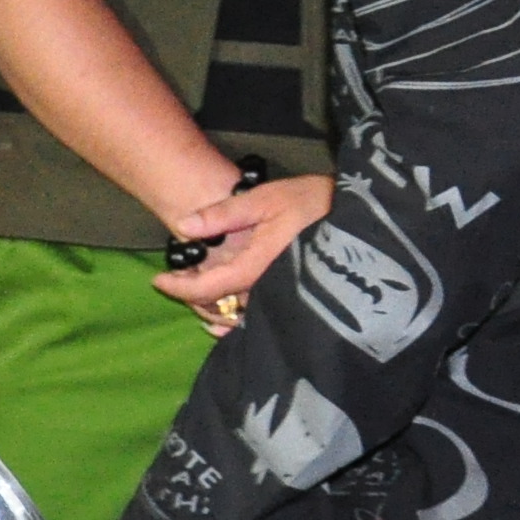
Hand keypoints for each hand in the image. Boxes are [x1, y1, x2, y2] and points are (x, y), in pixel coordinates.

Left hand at [150, 172, 333, 325]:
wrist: (363, 218)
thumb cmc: (314, 202)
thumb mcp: (267, 198)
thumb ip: (224, 214)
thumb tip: (182, 227)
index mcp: (258, 267)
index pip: (208, 288)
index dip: (179, 287)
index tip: (157, 280)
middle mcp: (269, 292)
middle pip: (219, 306)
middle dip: (192, 296)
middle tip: (173, 281)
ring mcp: (283, 300)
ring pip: (237, 317)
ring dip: (212, 307)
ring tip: (193, 293)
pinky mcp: (294, 301)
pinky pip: (257, 320)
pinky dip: (235, 321)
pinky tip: (221, 319)